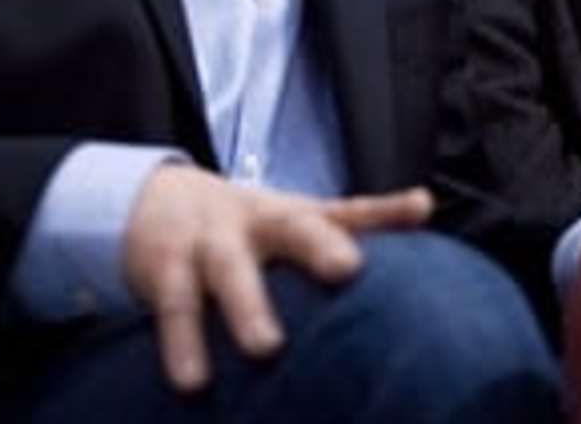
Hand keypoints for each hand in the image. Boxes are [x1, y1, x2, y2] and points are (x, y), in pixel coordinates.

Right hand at [123, 165, 431, 392]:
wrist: (156, 198)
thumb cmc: (245, 228)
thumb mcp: (295, 224)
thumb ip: (352, 228)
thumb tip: (424, 214)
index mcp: (293, 216)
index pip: (346, 210)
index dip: (385, 210)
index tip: (420, 207)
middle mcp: (257, 223)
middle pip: (291, 226)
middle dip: (319, 245)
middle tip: (348, 269)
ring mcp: (211, 243)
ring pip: (230, 270)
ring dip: (247, 306)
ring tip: (267, 347)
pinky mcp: (166, 268)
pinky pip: (175, 308)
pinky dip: (182, 344)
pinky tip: (192, 382)